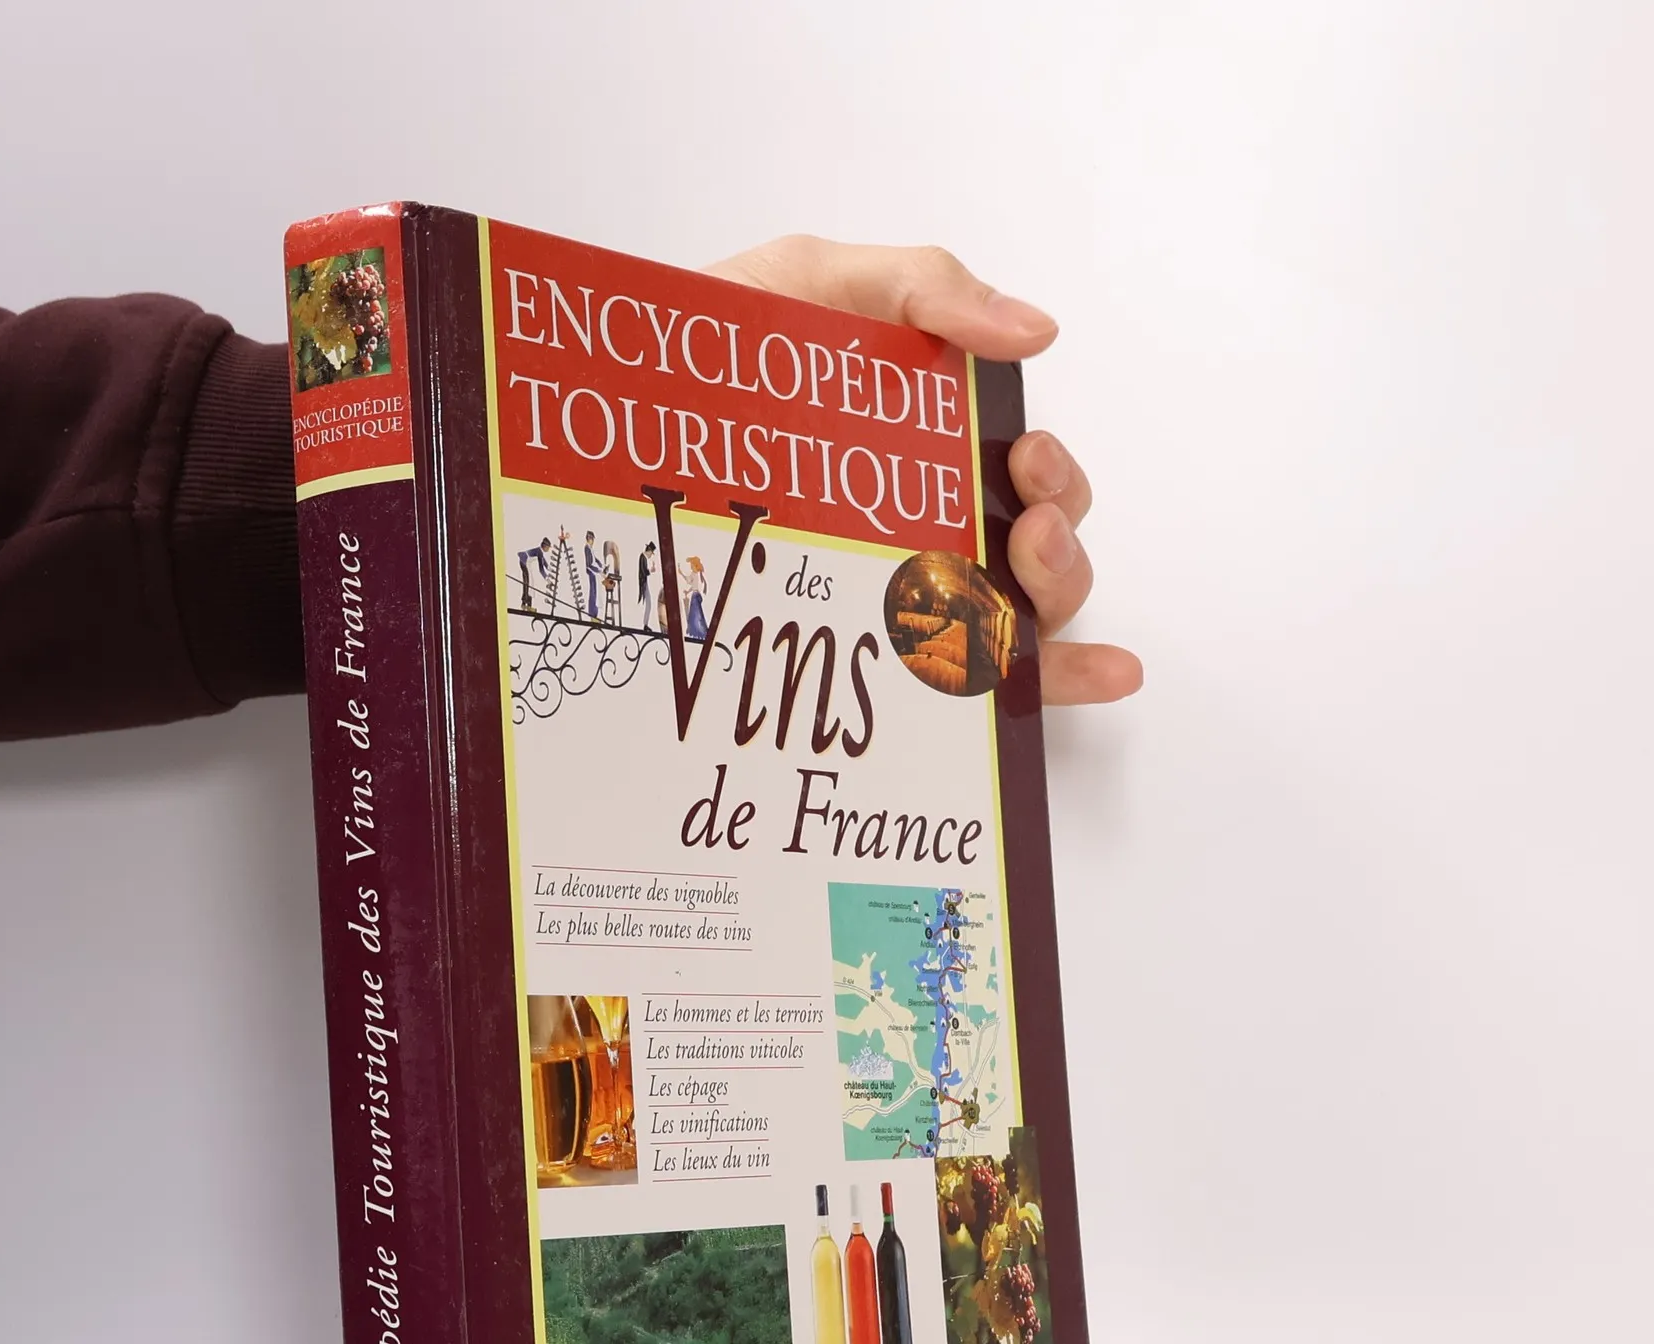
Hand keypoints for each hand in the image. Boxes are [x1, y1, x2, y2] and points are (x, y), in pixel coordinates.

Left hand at [705, 236, 1141, 705]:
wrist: (618, 397)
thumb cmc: (722, 344)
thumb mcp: (817, 281)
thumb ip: (921, 286)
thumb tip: (1036, 330)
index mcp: (935, 447)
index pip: (1031, 482)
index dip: (1055, 482)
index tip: (1027, 458)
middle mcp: (929, 527)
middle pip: (1040, 560)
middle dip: (1060, 546)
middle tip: (1027, 523)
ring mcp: (894, 589)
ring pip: (1017, 619)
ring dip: (1053, 600)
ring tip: (1025, 570)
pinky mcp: (857, 638)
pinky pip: (967, 678)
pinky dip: (1053, 681)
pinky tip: (1106, 677)